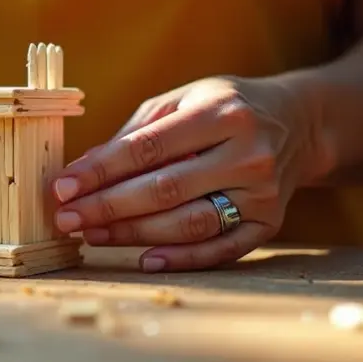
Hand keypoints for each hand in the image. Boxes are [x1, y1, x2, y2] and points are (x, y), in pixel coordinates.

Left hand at [51, 76, 319, 271]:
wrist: (300, 122)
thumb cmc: (225, 108)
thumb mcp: (182, 101)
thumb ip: (134, 133)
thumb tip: (82, 170)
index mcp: (221, 113)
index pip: (147, 148)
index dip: (100, 171)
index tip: (62, 187)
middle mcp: (247, 154)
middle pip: (164, 189)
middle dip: (107, 207)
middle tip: (66, 218)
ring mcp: (262, 193)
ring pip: (188, 223)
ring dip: (133, 234)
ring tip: (92, 235)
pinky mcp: (269, 224)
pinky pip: (221, 249)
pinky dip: (181, 258)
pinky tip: (144, 260)